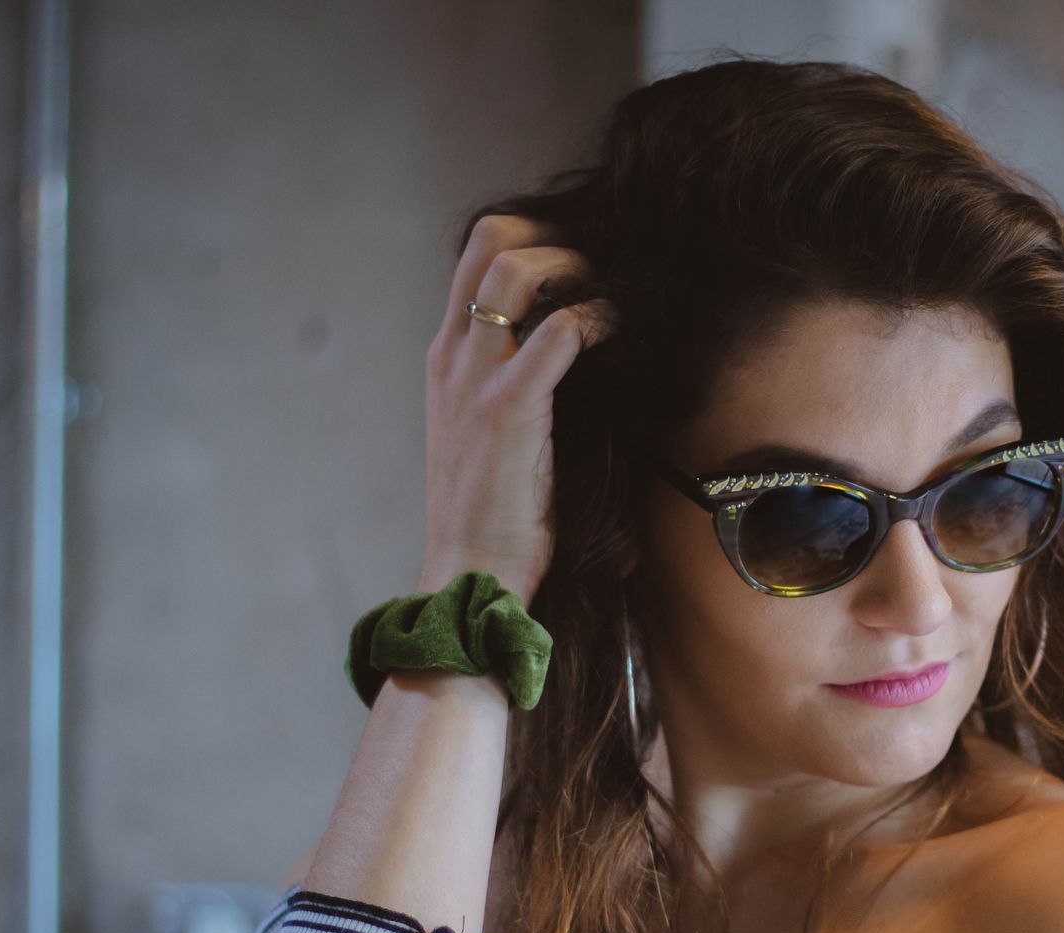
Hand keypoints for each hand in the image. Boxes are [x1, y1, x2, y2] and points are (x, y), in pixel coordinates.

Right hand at [417, 213, 616, 601]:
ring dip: (573, 265)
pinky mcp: (508, 408)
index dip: (533, 238)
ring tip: (608, 290)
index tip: (583, 254)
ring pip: (514, 268)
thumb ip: (514, 385)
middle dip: (553, 232)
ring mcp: (475, 377)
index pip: (476, 258)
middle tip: (600, 258)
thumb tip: (570, 354)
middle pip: (488, 240)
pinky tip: (616, 329)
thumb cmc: (495, 512)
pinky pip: (556, 332)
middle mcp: (453, 354)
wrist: (470, 570)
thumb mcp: (490, 433)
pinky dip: (594, 317)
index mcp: (447, 357)